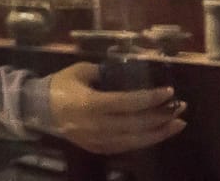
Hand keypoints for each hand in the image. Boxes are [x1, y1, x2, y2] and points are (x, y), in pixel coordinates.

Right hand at [48, 62, 186, 153]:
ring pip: (135, 141)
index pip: (129, 103)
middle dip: (161, 116)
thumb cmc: (60, 85)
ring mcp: (97, 140)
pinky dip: (144, 140)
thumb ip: (104, 71)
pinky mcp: (97, 148)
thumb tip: (127, 72)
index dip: (151, 98)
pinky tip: (157, 133)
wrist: (39, 109)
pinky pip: (126, 147)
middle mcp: (96, 125)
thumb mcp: (80, 70)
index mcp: (91, 103)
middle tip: (180, 107)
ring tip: (177, 124)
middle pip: (136, 124)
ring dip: (159, 133)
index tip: (169, 92)